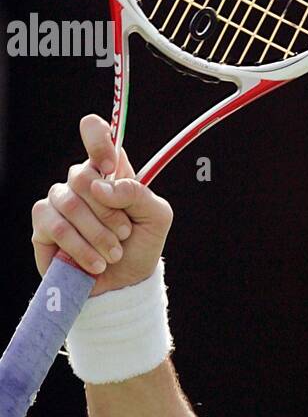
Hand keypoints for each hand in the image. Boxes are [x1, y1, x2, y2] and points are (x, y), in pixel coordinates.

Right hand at [31, 115, 172, 294]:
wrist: (125, 284)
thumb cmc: (140, 245)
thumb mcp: (156, 216)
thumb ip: (137, 192)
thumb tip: (102, 185)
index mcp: (110, 170)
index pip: (94, 131)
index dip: (98, 141)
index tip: (110, 167)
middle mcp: (81, 181)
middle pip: (83, 175)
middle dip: (109, 211)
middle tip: (124, 233)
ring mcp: (59, 201)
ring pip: (70, 202)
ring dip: (97, 234)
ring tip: (113, 254)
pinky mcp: (42, 227)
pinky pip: (56, 226)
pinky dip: (80, 247)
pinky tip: (95, 263)